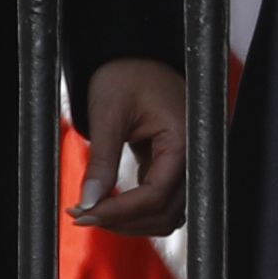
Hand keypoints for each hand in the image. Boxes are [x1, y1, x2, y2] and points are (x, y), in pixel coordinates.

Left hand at [73, 57, 188, 237]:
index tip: (85, 214)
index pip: (156, 195)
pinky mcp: (177, 164)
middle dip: (124, 221)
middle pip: (166, 211)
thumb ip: (102, 161)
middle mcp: (194, 154)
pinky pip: (164, 201)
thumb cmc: (127, 75)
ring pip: (168, 214)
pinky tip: (112, 203)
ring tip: (96, 211)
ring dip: (134, 221)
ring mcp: (189, 160)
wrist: (137, 57)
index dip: (120, 212)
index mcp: (184, 138)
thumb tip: (89, 203)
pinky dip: (140, 210)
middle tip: (83, 216)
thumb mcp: (108, 115)